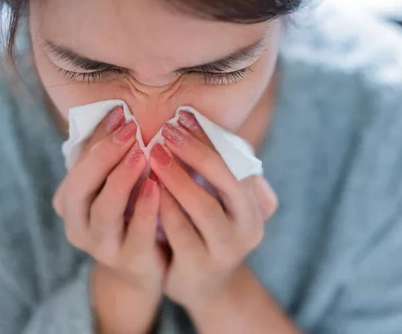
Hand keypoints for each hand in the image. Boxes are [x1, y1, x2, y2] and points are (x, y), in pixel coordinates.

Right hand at [52, 106, 165, 332]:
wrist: (140, 268)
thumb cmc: (128, 214)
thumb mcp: (114, 184)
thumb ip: (112, 155)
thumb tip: (120, 111)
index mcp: (70, 202)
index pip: (77, 166)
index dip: (98, 138)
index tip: (122, 113)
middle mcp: (78, 226)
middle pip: (82, 187)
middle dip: (106, 156)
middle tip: (131, 131)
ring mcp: (102, 247)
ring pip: (105, 211)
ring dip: (123, 179)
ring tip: (142, 154)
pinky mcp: (131, 261)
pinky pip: (138, 234)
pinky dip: (147, 208)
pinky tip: (159, 187)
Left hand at [149, 111, 277, 312]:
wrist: (205, 285)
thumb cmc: (209, 229)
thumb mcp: (223, 201)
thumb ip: (220, 169)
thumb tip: (199, 122)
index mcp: (256, 205)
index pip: (240, 163)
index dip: (212, 139)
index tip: (185, 117)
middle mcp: (249, 228)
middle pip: (230, 181)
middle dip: (197, 153)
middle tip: (167, 132)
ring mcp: (227, 251)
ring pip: (204, 208)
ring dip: (177, 177)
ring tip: (152, 153)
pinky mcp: (199, 269)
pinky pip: (180, 233)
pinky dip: (163, 207)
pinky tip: (145, 187)